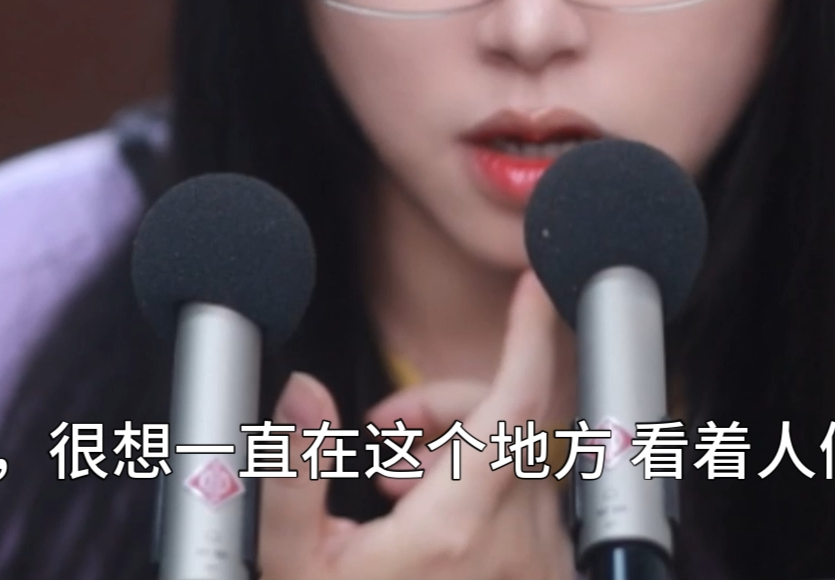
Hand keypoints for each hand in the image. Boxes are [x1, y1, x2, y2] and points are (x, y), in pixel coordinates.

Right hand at [258, 271, 578, 578]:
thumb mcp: (293, 565)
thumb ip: (292, 469)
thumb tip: (302, 392)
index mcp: (458, 530)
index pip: (517, 404)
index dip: (529, 334)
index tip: (533, 283)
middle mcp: (519, 546)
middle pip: (508, 423)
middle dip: (444, 405)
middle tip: (379, 434)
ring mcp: (543, 569)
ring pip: (521, 465)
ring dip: (459, 454)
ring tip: (389, 490)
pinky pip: (531, 509)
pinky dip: (483, 495)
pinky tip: (427, 525)